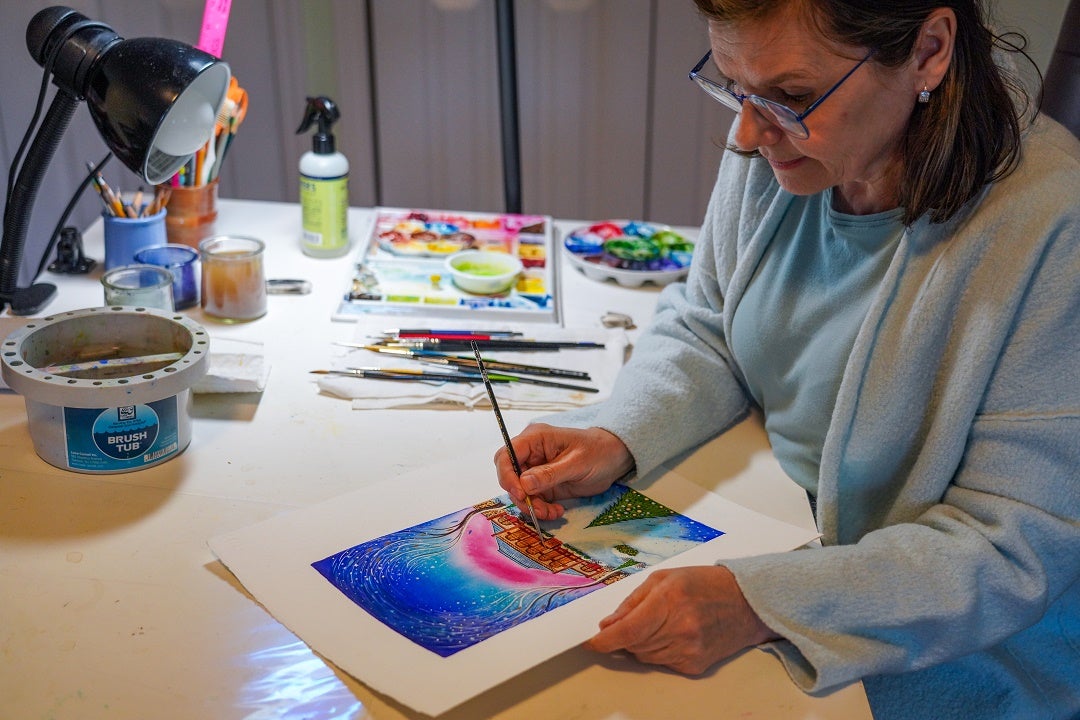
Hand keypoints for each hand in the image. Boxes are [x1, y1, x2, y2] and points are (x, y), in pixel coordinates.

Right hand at [494, 423, 633, 520]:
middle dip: (520, 495)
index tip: (520, 493)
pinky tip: (557, 511)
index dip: (507, 475)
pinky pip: (533, 500)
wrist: (614, 459)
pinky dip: (541, 509)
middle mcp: (531, 454)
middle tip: (537, 508)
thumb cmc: (598, 452)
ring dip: (532, 506)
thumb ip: (550, 474)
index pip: (506, 455)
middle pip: (509, 476)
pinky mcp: (544, 485)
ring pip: (520, 492)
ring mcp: (536, 471)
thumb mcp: (577, 462)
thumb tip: (524, 484)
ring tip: (551, 512)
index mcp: (535, 439)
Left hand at [587, 566, 778, 674]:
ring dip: (642, 644)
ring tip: (662, 623)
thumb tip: (608, 625)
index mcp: (670, 600)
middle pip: (633, 645)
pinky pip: (662, 663)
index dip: (605, 640)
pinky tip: (675, 634)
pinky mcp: (695, 665)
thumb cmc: (703, 584)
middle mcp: (681, 628)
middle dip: (625, 636)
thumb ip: (632, 602)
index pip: (629, 630)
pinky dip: (659, 651)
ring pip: (645, 656)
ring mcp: (689, 650)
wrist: (745, 603)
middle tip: (636, 620)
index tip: (591, 643)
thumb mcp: (664, 578)